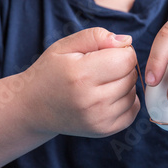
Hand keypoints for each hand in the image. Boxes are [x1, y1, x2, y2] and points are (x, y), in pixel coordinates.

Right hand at [22, 28, 139, 137]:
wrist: (33, 107)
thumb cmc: (51, 72)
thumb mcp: (66, 46)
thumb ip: (97, 37)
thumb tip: (127, 41)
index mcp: (81, 75)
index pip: (126, 59)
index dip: (122, 51)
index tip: (108, 53)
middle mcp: (91, 100)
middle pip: (131, 76)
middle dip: (122, 67)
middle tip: (102, 68)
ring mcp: (98, 119)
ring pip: (133, 93)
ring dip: (124, 84)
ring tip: (103, 82)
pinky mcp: (104, 130)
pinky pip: (132, 111)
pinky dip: (127, 101)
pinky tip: (109, 96)